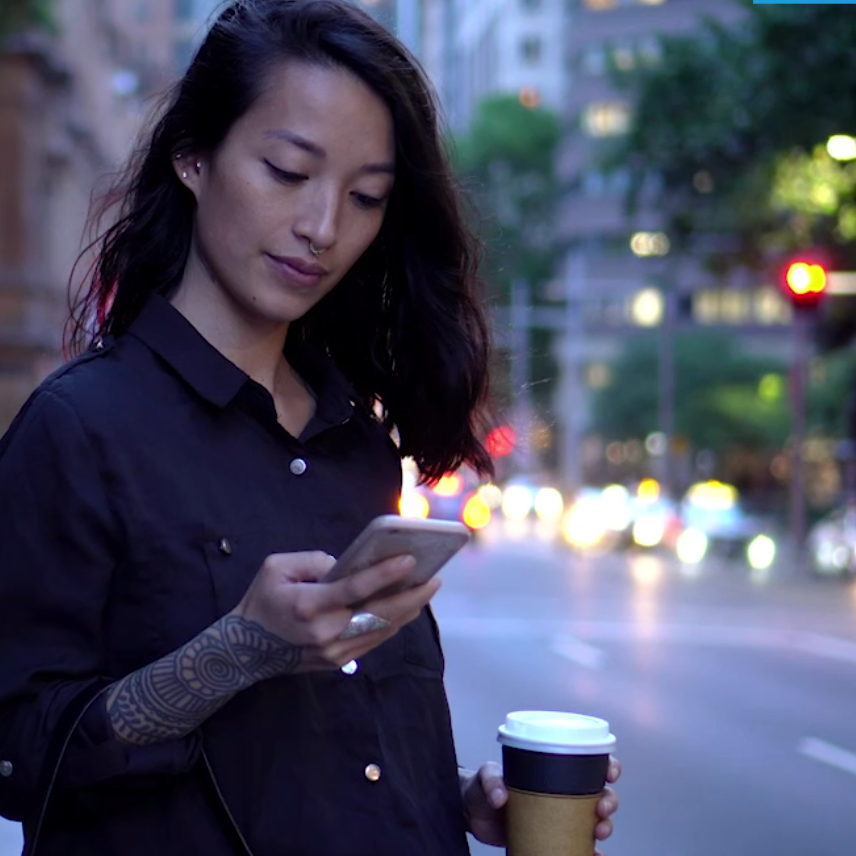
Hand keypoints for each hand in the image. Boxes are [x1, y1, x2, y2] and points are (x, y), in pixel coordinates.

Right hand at [231, 550, 440, 673]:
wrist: (243, 651)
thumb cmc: (261, 602)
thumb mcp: (277, 568)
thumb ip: (314, 561)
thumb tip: (348, 565)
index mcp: (309, 606)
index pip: (355, 589)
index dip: (385, 574)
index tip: (410, 560)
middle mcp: (326, 632)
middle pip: (380, 614)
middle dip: (412, 596)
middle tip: (434, 579)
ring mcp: (334, 651)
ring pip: (382, 630)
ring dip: (407, 610)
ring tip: (426, 590)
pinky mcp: (338, 662)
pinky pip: (373, 640)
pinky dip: (392, 623)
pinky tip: (404, 608)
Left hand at [460, 756, 621, 851]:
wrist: (470, 813)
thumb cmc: (481, 786)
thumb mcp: (485, 776)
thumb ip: (491, 782)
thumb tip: (501, 797)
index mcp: (551, 770)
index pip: (586, 763)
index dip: (605, 766)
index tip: (610, 772)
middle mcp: (560, 792)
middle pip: (598, 793)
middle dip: (608, 801)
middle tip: (601, 810)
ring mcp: (557, 817)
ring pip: (593, 820)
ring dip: (603, 827)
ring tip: (598, 833)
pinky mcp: (551, 838)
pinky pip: (577, 846)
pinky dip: (589, 852)